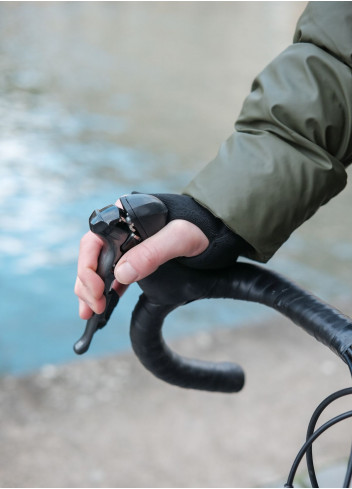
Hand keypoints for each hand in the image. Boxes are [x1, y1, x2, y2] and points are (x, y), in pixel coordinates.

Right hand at [74, 201, 208, 319]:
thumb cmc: (200, 227)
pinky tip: (104, 305)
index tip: (97, 288)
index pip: (94, 239)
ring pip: (100, 267)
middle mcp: (121, 228)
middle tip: (93, 307)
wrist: (217, 230)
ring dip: (92, 290)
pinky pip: (114, 273)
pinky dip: (106, 290)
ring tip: (89, 313)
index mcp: (124, 215)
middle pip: (92, 256)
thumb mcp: (180, 238)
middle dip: (87, 284)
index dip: (88, 265)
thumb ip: (153, 252)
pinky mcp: (136, 257)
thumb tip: (121, 273)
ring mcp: (127, 244)